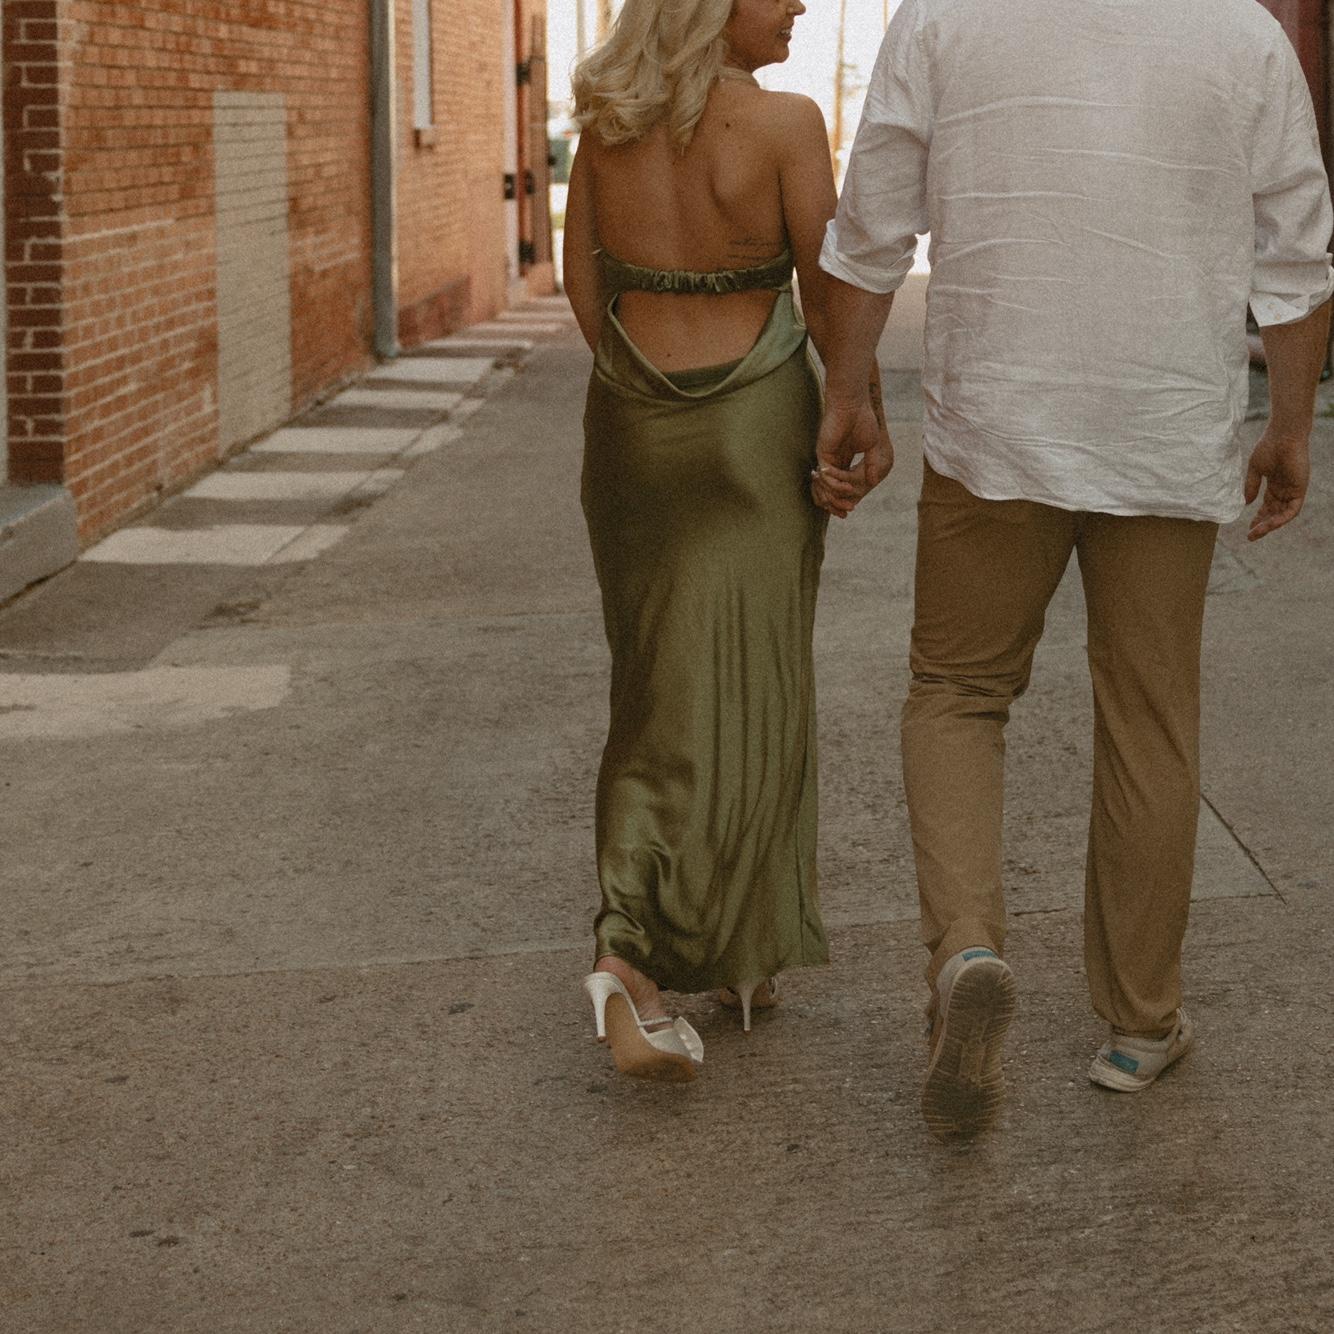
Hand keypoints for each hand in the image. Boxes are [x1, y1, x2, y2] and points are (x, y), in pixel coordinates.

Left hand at [810, 398, 893, 517]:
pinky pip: (826, 476)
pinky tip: (846, 485)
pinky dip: (835, 484)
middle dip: (839, 503)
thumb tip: (873, 483)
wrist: (854, 405)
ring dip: (837, 497)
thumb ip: (872, 465)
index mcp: (845, 462)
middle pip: (831, 490)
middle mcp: (834, 463)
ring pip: (826, 486)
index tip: (852, 509)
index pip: (842, 487)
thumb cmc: (865, 421)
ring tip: (849, 503)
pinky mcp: (823, 453)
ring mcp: (828, 459)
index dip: (846, 499)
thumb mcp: (873, 448)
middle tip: (849, 510)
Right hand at [1245, 427, 1309, 540]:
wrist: (1283, 435)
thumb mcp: (1255, 469)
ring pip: (1282, 514)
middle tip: (1250, 535)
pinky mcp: (1300, 489)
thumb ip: (1251, 486)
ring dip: (1269, 526)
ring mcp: (1293, 490)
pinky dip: (1281, 519)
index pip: (1268, 505)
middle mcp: (1285, 489)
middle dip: (1262, 525)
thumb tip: (1245, 503)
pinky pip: (1292, 510)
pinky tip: (1268, 525)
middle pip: (1274, 512)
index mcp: (1275, 484)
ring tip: (1255, 533)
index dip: (1258, 517)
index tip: (1248, 527)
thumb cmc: (1268, 447)